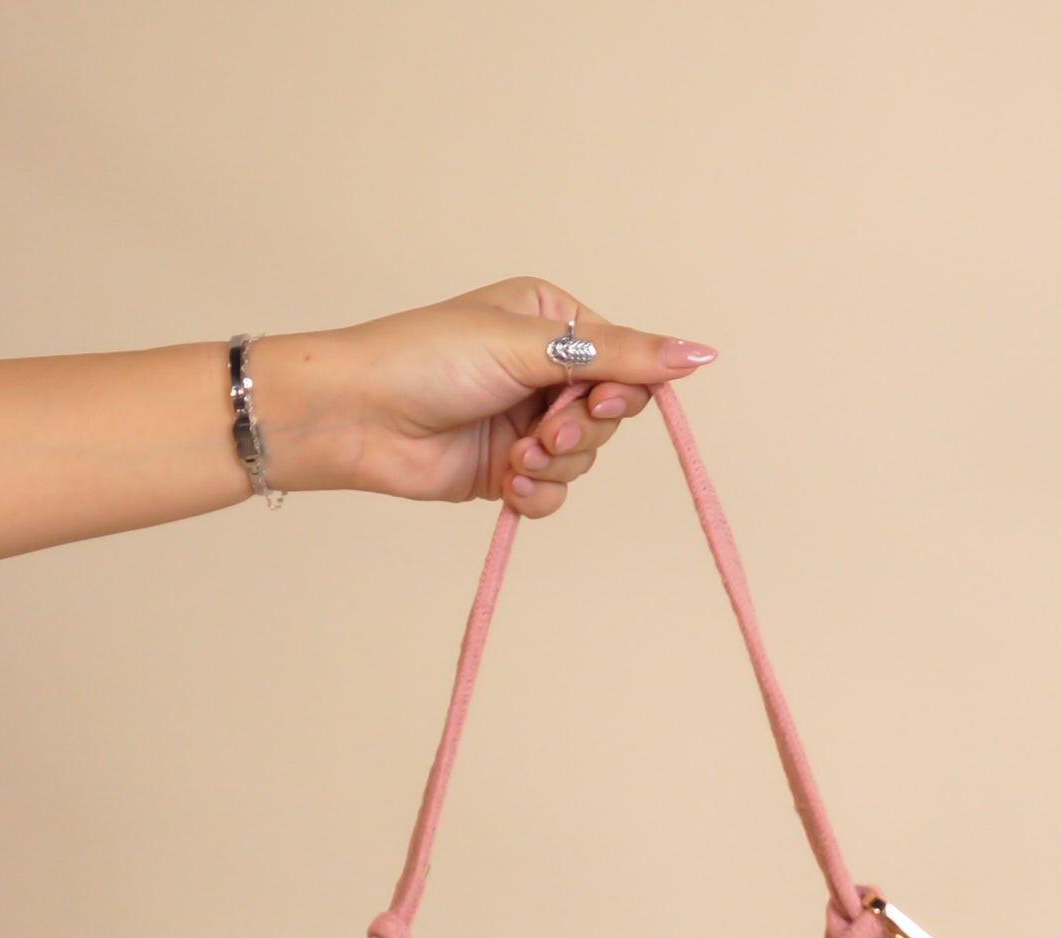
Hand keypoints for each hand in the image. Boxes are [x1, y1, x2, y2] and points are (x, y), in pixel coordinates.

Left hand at [249, 274, 717, 518]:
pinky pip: (555, 491)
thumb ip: (619, 355)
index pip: (625, 360)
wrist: (359, 417)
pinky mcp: (508, 469)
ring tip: (515, 456)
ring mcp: (527, 421)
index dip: (619, 390)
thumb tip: (702, 355)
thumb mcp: (530, 347)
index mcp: (553, 320)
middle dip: (580, 429)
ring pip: (585, 457)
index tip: (594, 400)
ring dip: (554, 462)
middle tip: (542, 430)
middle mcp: (545, 369)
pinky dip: (537, 493)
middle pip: (611, 414)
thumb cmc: (428, 360)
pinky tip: (509, 484)